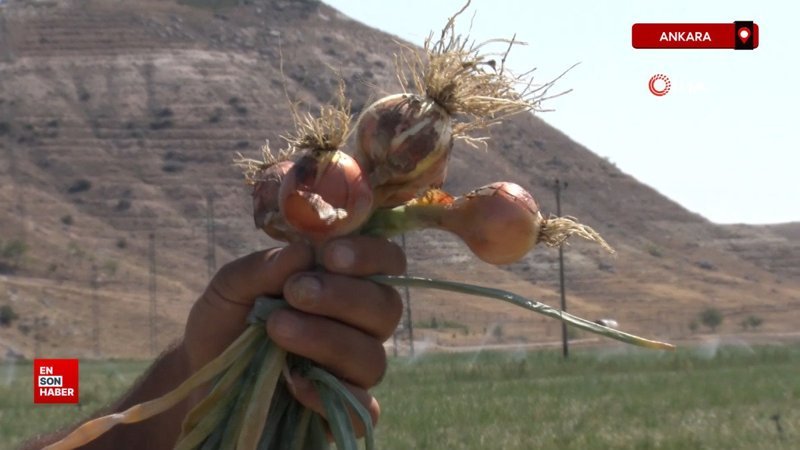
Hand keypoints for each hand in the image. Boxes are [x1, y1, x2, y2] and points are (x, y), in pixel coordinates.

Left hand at [182, 236, 404, 434]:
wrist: (200, 371)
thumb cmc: (229, 318)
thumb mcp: (233, 285)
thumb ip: (265, 267)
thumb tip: (303, 252)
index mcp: (348, 285)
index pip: (388, 263)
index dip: (371, 256)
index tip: (330, 254)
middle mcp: (360, 327)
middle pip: (387, 309)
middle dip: (344, 296)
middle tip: (294, 291)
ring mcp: (352, 372)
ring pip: (372, 358)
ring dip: (328, 340)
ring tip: (277, 328)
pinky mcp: (338, 412)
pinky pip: (360, 410)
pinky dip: (331, 396)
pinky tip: (294, 383)